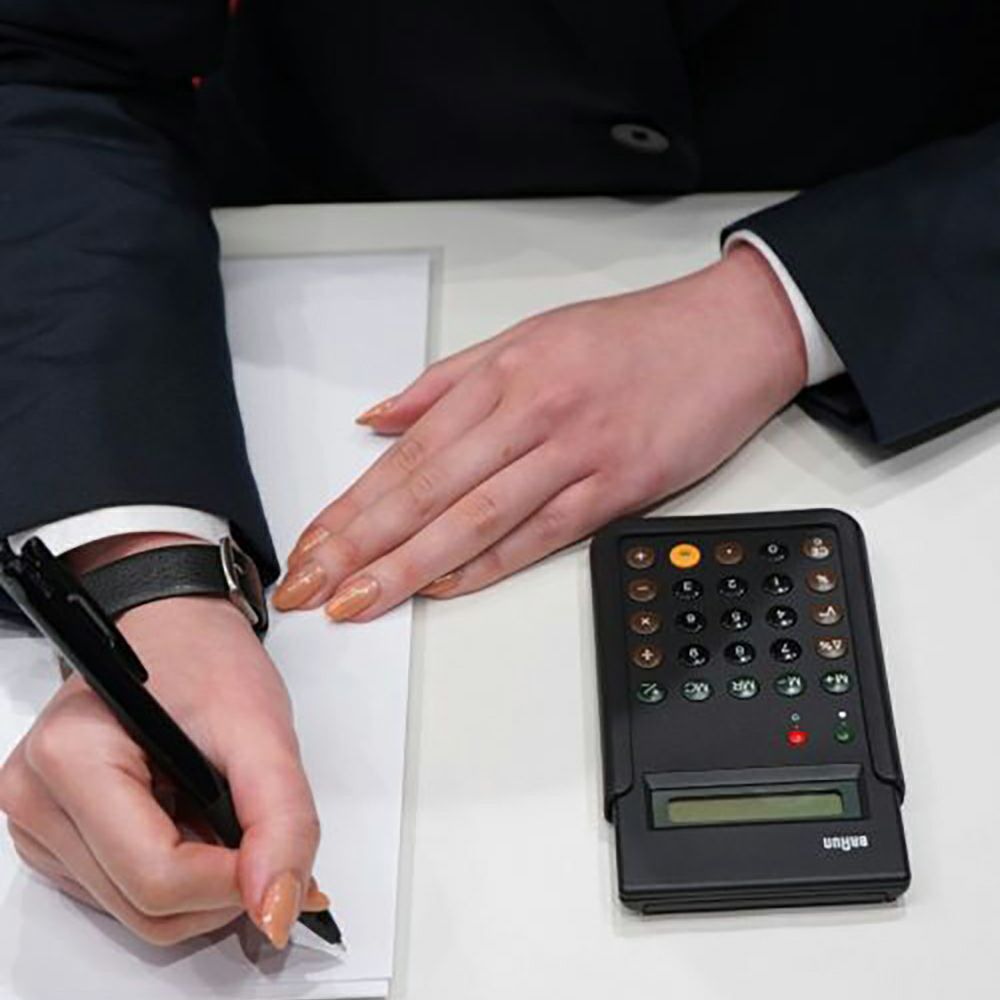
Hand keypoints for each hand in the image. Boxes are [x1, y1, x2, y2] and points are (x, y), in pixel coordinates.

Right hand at [0, 537, 326, 946]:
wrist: (173, 625)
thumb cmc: (204, 657)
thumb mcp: (261, 726)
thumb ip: (281, 817)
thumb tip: (277, 907)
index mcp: (71, 758)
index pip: (154, 876)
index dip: (231, 883)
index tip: (276, 857)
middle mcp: (36, 797)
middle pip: (144, 905)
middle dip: (219, 884)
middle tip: (257, 827)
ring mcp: (38, 822)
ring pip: (137, 910)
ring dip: (201, 880)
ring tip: (221, 810)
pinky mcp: (55, 836)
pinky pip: (125, 892)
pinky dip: (178, 871)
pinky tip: (194, 819)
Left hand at [276, 244, 807, 619]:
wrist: (732, 333)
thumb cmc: (634, 336)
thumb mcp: (530, 336)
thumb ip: (448, 381)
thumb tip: (380, 418)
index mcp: (504, 374)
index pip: (407, 452)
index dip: (352, 504)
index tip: (311, 543)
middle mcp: (532, 412)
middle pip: (428, 490)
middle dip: (358, 545)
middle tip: (308, 586)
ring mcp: (576, 452)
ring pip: (476, 518)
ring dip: (409, 566)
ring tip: (358, 599)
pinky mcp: (619, 487)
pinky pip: (541, 535)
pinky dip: (489, 565)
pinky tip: (444, 588)